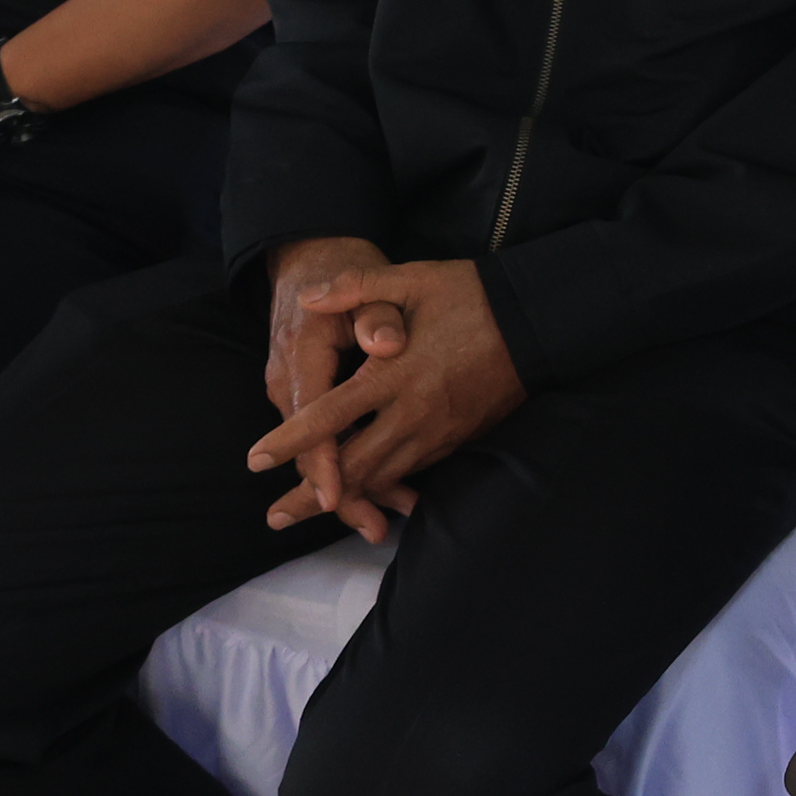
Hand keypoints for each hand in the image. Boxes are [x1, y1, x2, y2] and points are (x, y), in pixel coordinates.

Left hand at [248, 257, 523, 540]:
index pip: (333, 415)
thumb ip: (357, 287)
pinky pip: (411, 471)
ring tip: (308, 515)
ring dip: (344, 499)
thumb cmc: (473, 295)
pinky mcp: (456, 437)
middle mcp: (414, 411)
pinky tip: (363, 498)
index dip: (292, 440)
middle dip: (310, 496)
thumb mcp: (414, 279)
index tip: (255, 460)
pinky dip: (383, 488)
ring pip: (383, 477)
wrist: (539, 321)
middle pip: (354, 467)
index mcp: (396, 373)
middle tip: (272, 516)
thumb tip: (307, 297)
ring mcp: (438, 430)